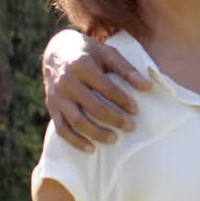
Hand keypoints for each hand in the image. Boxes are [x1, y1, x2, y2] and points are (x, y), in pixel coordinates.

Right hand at [41, 29, 149, 151]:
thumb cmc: (89, 53)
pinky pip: (62, 128)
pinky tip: (90, 148)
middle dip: (114, 119)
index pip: (106, 88)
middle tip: (131, 127)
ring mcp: (57, 97)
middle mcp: (67, 82)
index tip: (136, 110)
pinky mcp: (52, 107)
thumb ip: (127, 70)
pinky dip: (75, 140)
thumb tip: (147, 87)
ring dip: (96, 133)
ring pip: (76, 121)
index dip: (122, 100)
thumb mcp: (108, 53)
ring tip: (114, 139)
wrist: (57, 51)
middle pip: (93, 106)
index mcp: (82, 66)